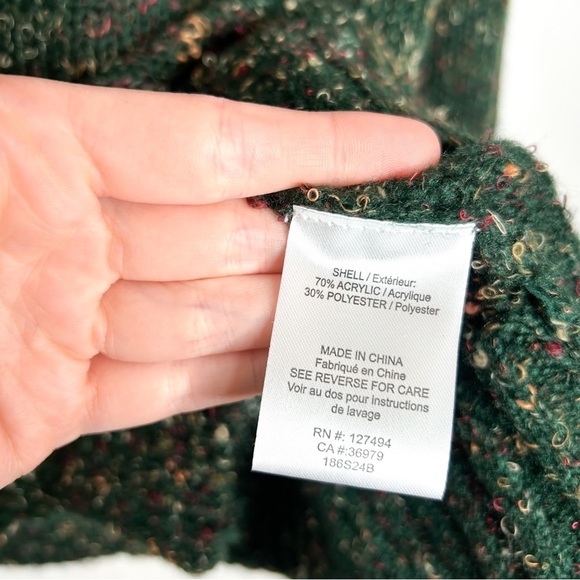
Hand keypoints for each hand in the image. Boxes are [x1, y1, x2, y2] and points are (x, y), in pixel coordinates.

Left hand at [0, 75, 439, 486]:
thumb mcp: (4, 147)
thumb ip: (94, 156)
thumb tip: (249, 168)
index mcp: (43, 156)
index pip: (219, 145)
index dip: (321, 147)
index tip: (411, 151)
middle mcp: (69, 242)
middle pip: (229, 240)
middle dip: (318, 250)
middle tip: (403, 263)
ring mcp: (66, 323)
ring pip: (208, 317)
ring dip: (289, 321)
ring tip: (367, 323)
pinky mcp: (55, 401)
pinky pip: (164, 385)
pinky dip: (232, 379)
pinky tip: (289, 370)